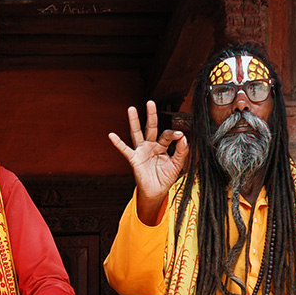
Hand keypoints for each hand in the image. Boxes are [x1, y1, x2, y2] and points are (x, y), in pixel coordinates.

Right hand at [107, 100, 188, 223]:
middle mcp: (151, 145)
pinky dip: (118, 143)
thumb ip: (181, 151)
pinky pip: (125, 150)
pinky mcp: (134, 159)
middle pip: (151, 127)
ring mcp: (141, 151)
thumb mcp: (177, 164)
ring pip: (137, 133)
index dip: (174, 134)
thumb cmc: (166, 178)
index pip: (167, 135)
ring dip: (134, 121)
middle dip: (151, 115)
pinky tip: (111, 135)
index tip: (180, 135)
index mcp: (162, 146)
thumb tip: (184, 137)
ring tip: (131, 109)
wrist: (156, 192)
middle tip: (150, 103)